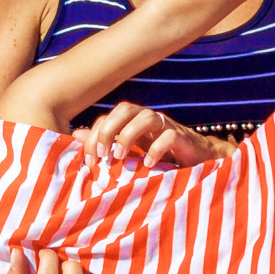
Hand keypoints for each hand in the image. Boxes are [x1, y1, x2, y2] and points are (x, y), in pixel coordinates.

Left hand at [85, 102, 232, 167]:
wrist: (198, 160)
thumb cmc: (160, 156)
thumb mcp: (130, 152)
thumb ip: (105, 143)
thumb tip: (76, 135)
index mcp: (132, 122)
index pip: (107, 118)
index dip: (94, 135)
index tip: (89, 160)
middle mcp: (147, 119)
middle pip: (124, 108)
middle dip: (109, 129)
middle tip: (102, 153)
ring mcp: (165, 126)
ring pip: (146, 116)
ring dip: (129, 135)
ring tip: (121, 157)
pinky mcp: (182, 137)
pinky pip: (169, 135)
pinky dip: (156, 148)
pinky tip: (148, 164)